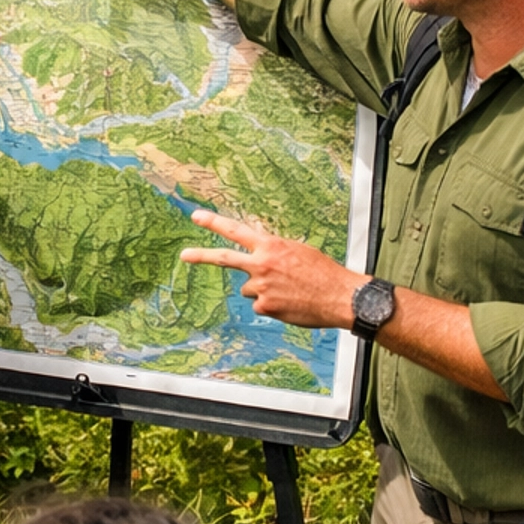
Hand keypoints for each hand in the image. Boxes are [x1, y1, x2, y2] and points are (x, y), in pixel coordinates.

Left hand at [180, 208, 358, 328]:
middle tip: (184, 255)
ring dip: (263, 290)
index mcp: (271, 246)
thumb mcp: (297, 251)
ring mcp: (261, 286)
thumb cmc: (323, 273)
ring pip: (249, 289)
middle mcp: (261, 264)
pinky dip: (272, 305)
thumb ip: (273, 254)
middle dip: (202, 255)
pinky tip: (289, 303)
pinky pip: (260, 305)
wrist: (339, 296)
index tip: (196, 217)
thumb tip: (256, 263)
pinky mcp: (264, 306)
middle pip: (225, 259)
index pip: (236, 230)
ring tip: (288, 290)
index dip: (214, 223)